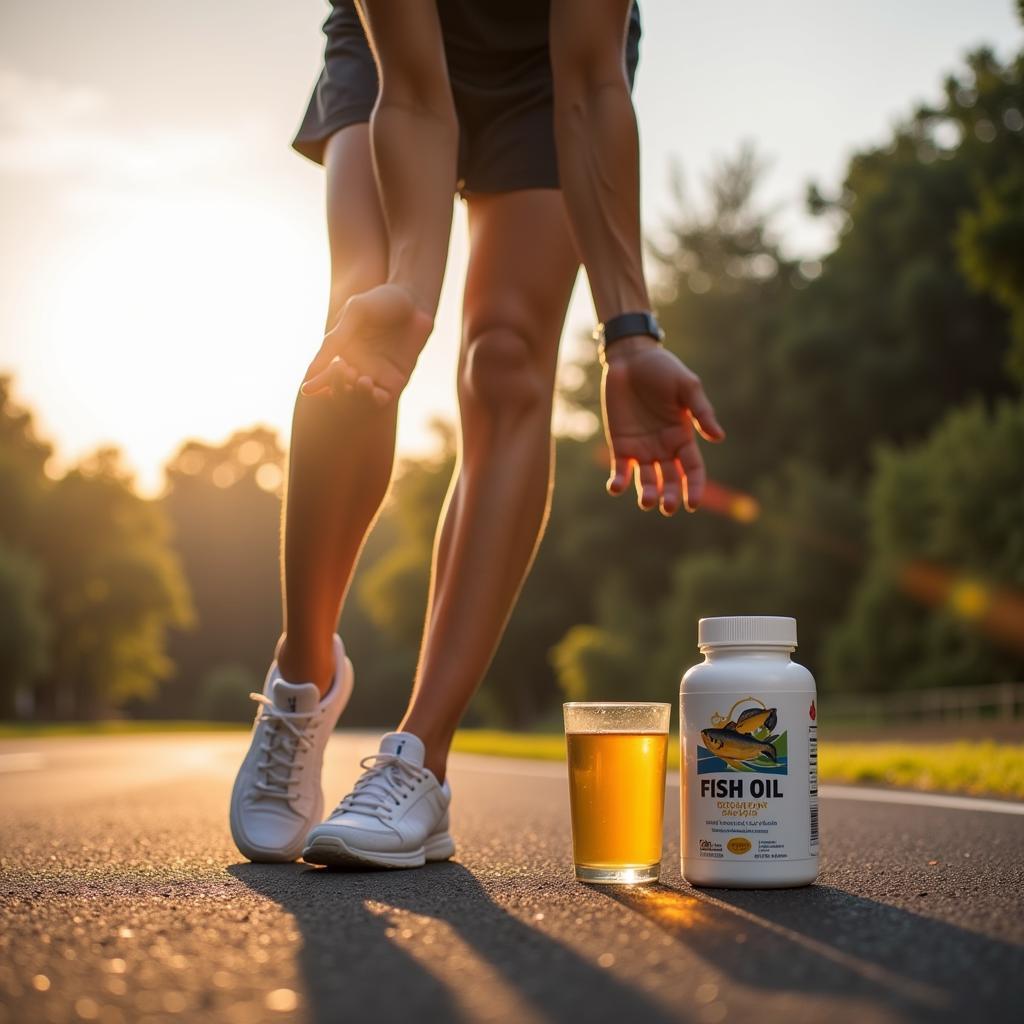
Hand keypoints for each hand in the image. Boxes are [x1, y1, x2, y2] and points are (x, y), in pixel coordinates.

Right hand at [301, 283, 433, 405]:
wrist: (415, 300)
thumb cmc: (381, 301)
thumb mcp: (355, 314)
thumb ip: (335, 340)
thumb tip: (312, 370)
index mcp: (340, 351)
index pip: (323, 374)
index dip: (315, 385)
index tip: (308, 389)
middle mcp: (356, 366)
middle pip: (339, 389)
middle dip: (337, 387)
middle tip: (346, 371)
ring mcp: (375, 375)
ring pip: (358, 397)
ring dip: (356, 394)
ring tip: (362, 379)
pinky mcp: (395, 381)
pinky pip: (380, 399)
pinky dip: (374, 399)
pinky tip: (373, 389)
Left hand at [601, 337, 724, 514]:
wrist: (631, 358)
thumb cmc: (663, 369)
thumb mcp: (687, 387)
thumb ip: (701, 412)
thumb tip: (719, 437)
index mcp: (683, 437)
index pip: (693, 469)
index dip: (695, 487)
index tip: (693, 503)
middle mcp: (664, 448)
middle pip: (670, 481)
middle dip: (671, 496)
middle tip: (668, 507)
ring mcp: (641, 448)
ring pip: (647, 480)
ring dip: (648, 493)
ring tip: (648, 501)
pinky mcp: (620, 444)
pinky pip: (620, 469)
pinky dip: (618, 481)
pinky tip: (616, 487)